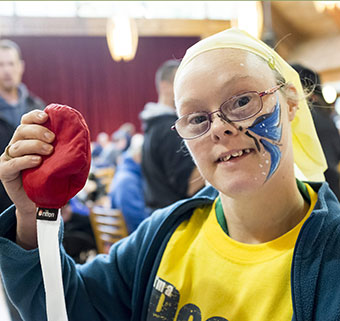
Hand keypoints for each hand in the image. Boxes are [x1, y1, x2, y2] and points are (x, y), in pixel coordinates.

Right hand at [0, 110, 54, 247]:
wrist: (39, 203)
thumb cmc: (52, 179)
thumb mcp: (60, 162)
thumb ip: (66, 150)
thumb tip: (83, 139)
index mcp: (29, 140)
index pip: (26, 121)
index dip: (34, 116)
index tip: (46, 116)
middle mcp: (17, 146)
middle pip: (22, 130)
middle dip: (38, 130)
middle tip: (53, 138)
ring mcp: (9, 159)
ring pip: (18, 145)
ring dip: (34, 145)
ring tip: (49, 151)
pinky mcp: (5, 172)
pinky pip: (12, 164)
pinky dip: (25, 160)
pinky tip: (37, 161)